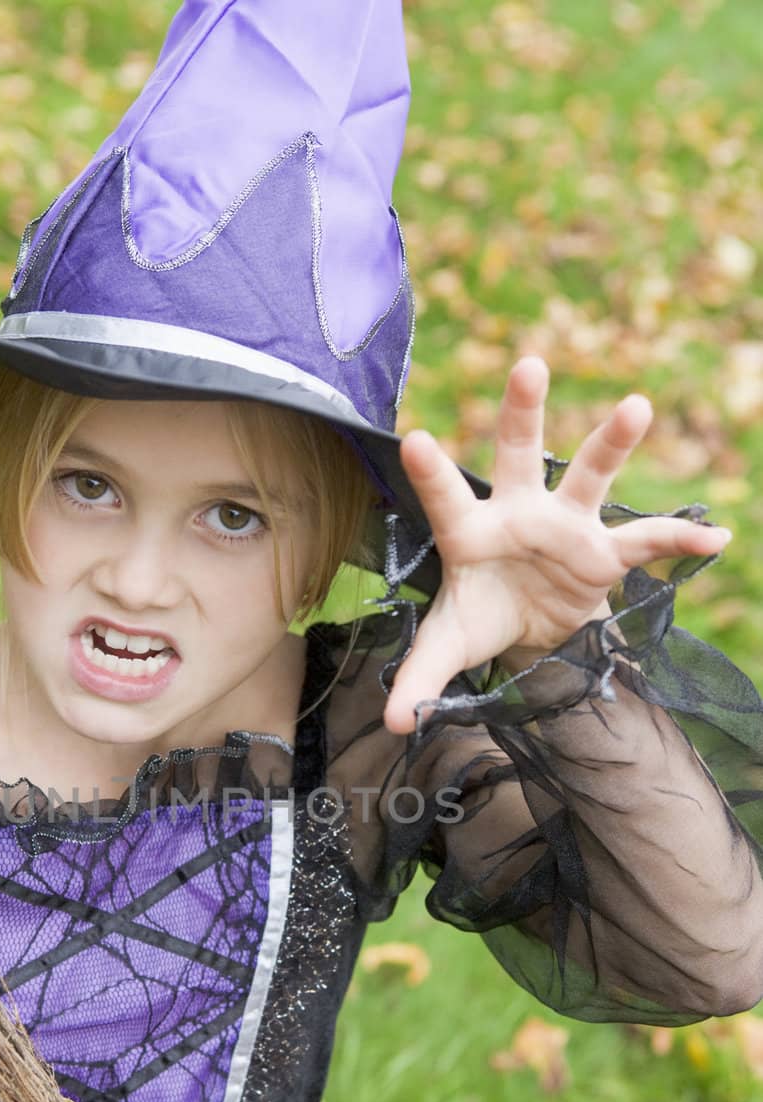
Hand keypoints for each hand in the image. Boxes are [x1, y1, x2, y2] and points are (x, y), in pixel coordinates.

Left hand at [384, 354, 731, 733]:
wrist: (529, 630)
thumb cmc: (480, 620)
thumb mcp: (448, 650)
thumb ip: (420, 678)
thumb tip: (396, 724)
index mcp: (469, 533)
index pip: (445, 498)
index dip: (431, 472)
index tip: (415, 438)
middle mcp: (517, 514)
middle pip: (515, 453)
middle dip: (521, 411)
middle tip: (527, 364)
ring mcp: (565, 527)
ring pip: (589, 475)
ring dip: (612, 443)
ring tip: (635, 406)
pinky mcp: (604, 552)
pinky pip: (646, 541)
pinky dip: (680, 540)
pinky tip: (717, 538)